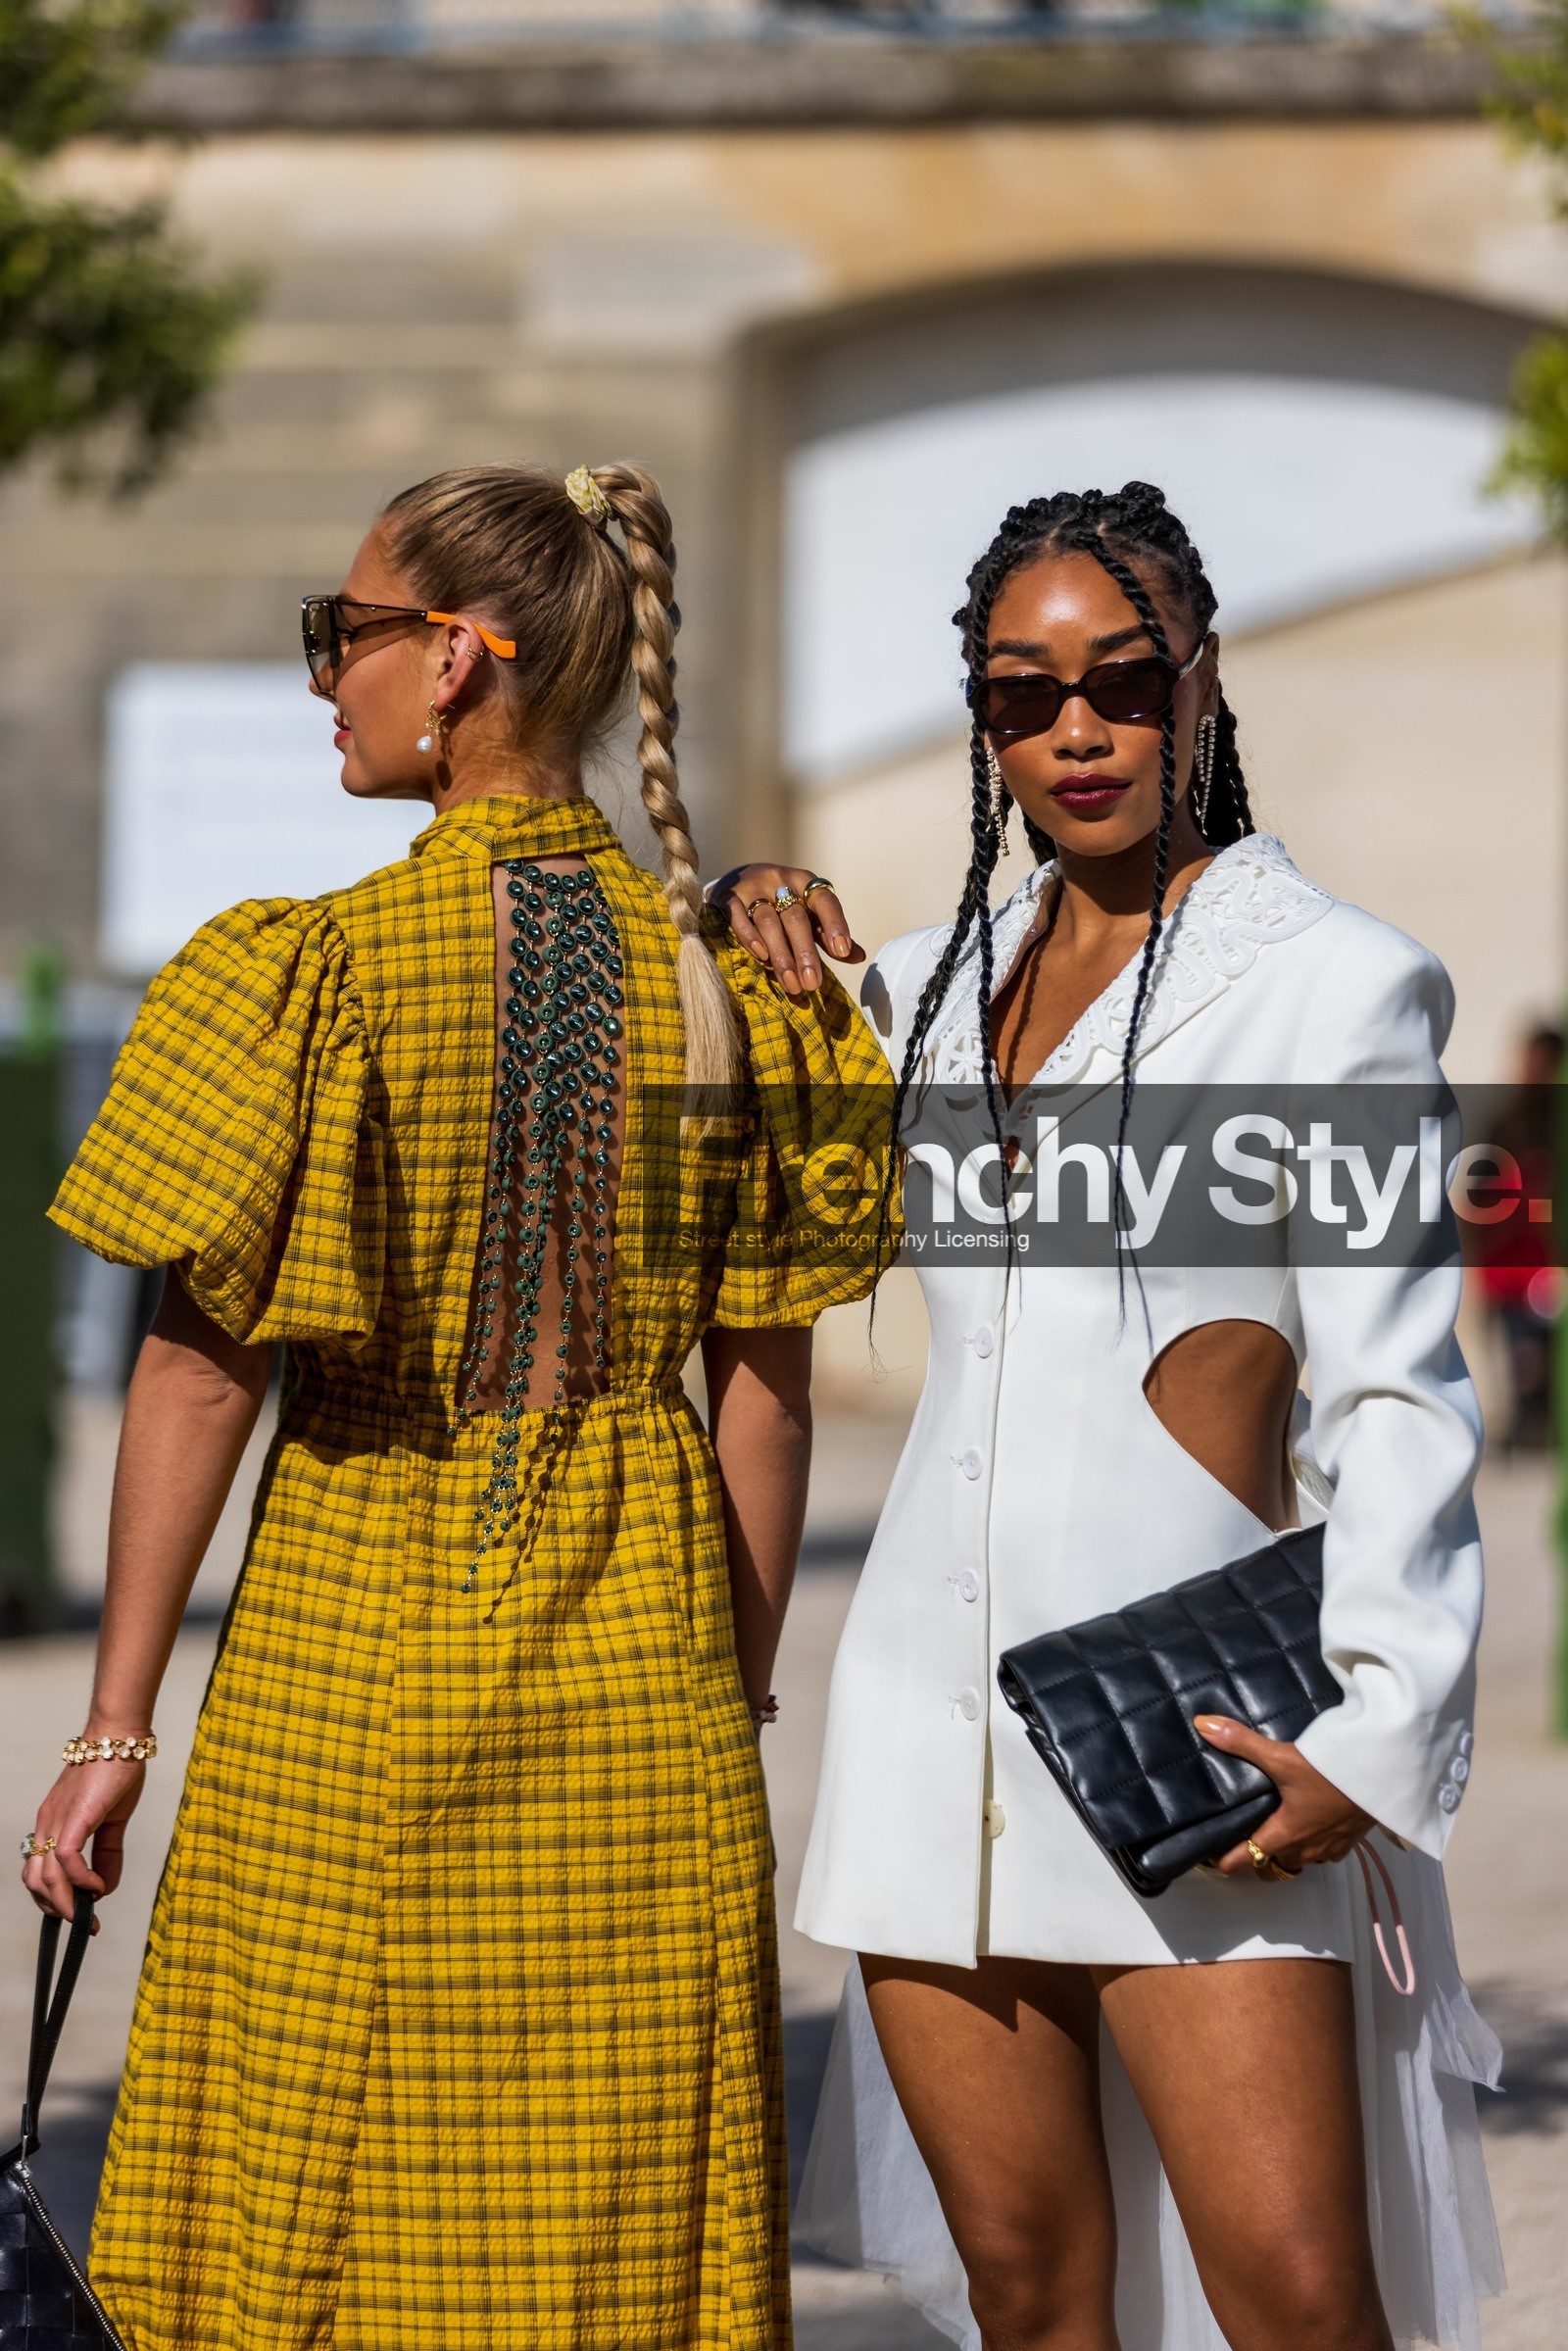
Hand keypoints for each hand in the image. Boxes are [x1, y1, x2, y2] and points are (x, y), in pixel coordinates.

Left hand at [20, 1758, 146, 1924]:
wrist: (119, 1736)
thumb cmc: (116, 1770)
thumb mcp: (113, 1819)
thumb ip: (108, 1853)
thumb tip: (105, 1885)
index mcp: (52, 1823)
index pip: (38, 1872)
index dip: (54, 1899)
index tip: (80, 1914)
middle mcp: (47, 1824)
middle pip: (34, 1881)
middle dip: (55, 1909)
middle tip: (83, 1920)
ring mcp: (58, 1821)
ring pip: (45, 1877)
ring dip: (66, 1902)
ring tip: (88, 1911)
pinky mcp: (75, 1817)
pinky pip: (67, 1859)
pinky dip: (81, 1879)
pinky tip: (98, 1885)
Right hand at [709, 865, 863, 994]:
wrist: (735, 881)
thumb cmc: (778, 904)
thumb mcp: (806, 913)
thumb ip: (828, 934)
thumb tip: (859, 957)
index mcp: (805, 882)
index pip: (825, 901)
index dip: (835, 925)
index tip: (843, 952)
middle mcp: (780, 880)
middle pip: (796, 918)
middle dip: (805, 953)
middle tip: (812, 984)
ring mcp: (753, 886)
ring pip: (769, 922)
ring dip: (781, 956)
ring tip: (791, 984)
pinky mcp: (728, 896)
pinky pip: (739, 916)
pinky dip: (750, 936)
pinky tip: (761, 956)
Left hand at [1196, 1714, 1372, 1875]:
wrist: (1381, 1775)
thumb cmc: (1328, 1772)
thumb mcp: (1282, 1756)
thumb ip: (1241, 1743)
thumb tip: (1203, 1725)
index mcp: (1283, 1834)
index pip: (1245, 1860)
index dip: (1225, 1860)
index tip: (1211, 1855)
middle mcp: (1305, 1849)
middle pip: (1272, 1864)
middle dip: (1257, 1856)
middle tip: (1243, 1835)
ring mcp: (1329, 1849)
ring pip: (1298, 1860)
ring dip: (1286, 1851)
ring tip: (1275, 1828)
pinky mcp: (1349, 1843)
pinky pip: (1323, 1853)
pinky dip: (1313, 1844)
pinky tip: (1310, 1822)